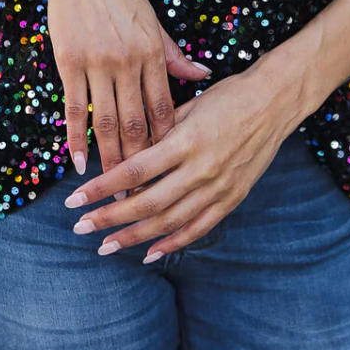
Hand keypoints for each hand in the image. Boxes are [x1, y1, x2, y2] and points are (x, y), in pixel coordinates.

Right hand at [33, 0, 211, 194]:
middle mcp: (129, 61)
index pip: (165, 109)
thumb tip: (203, 74)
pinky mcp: (70, 62)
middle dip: (139, 164)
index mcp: (155, 53)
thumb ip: (174, 54)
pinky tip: (78, 163)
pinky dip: (76, 138)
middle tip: (139, 196)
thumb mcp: (153, 21)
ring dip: (108, 159)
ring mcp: (98, 63)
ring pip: (106, 122)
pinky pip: (74, 108)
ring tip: (110, 189)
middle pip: (137, 124)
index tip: (168, 172)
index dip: (166, 144)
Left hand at [62, 53, 317, 259]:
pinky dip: (172, 244)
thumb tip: (126, 159)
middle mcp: (201, 168)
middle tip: (80, 227)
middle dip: (109, 218)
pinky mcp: (233, 197)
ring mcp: (219, 186)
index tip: (74, 199)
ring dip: (133, 237)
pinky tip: (148, 253)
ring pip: (169, 221)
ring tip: (105, 246)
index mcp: (186, 140)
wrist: (275, 101)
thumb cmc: (228, 96)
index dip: (101, 188)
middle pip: (146, 202)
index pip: (134, 170)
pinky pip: (198, 228)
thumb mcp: (189, 106)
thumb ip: (159, 134)